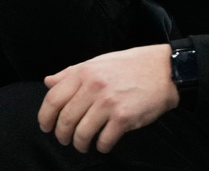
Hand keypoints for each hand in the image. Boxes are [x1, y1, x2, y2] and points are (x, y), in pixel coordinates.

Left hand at [39, 44, 179, 153]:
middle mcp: (93, 87)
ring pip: (82, 133)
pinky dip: (101, 146)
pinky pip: (104, 140)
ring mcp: (108, 103)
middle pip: (65, 119)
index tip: (46, 126)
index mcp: (84, 72)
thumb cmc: (130, 66)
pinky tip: (103, 144)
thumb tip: (48, 82)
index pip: (53, 99)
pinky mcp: (124, 118)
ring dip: (79, 144)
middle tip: (65, 140)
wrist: (164, 70)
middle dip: (62, 135)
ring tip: (83, 145)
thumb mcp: (97, 62)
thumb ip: (71, 73)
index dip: (45, 117)